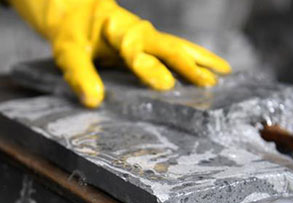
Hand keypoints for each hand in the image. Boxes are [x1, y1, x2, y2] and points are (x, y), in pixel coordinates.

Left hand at [10, 0, 231, 107]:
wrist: (73, 11)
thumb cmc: (70, 32)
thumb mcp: (68, 51)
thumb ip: (79, 74)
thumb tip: (94, 101)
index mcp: (117, 30)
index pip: (136, 48)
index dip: (148, 66)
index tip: (165, 86)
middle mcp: (137, 32)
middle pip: (167, 45)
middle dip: (187, 63)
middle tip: (208, 83)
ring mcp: (145, 38)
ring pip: (176, 46)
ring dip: (199, 59)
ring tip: (224, 73)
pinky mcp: (147, 45)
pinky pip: (173, 52)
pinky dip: (192, 60)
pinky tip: (208, 72)